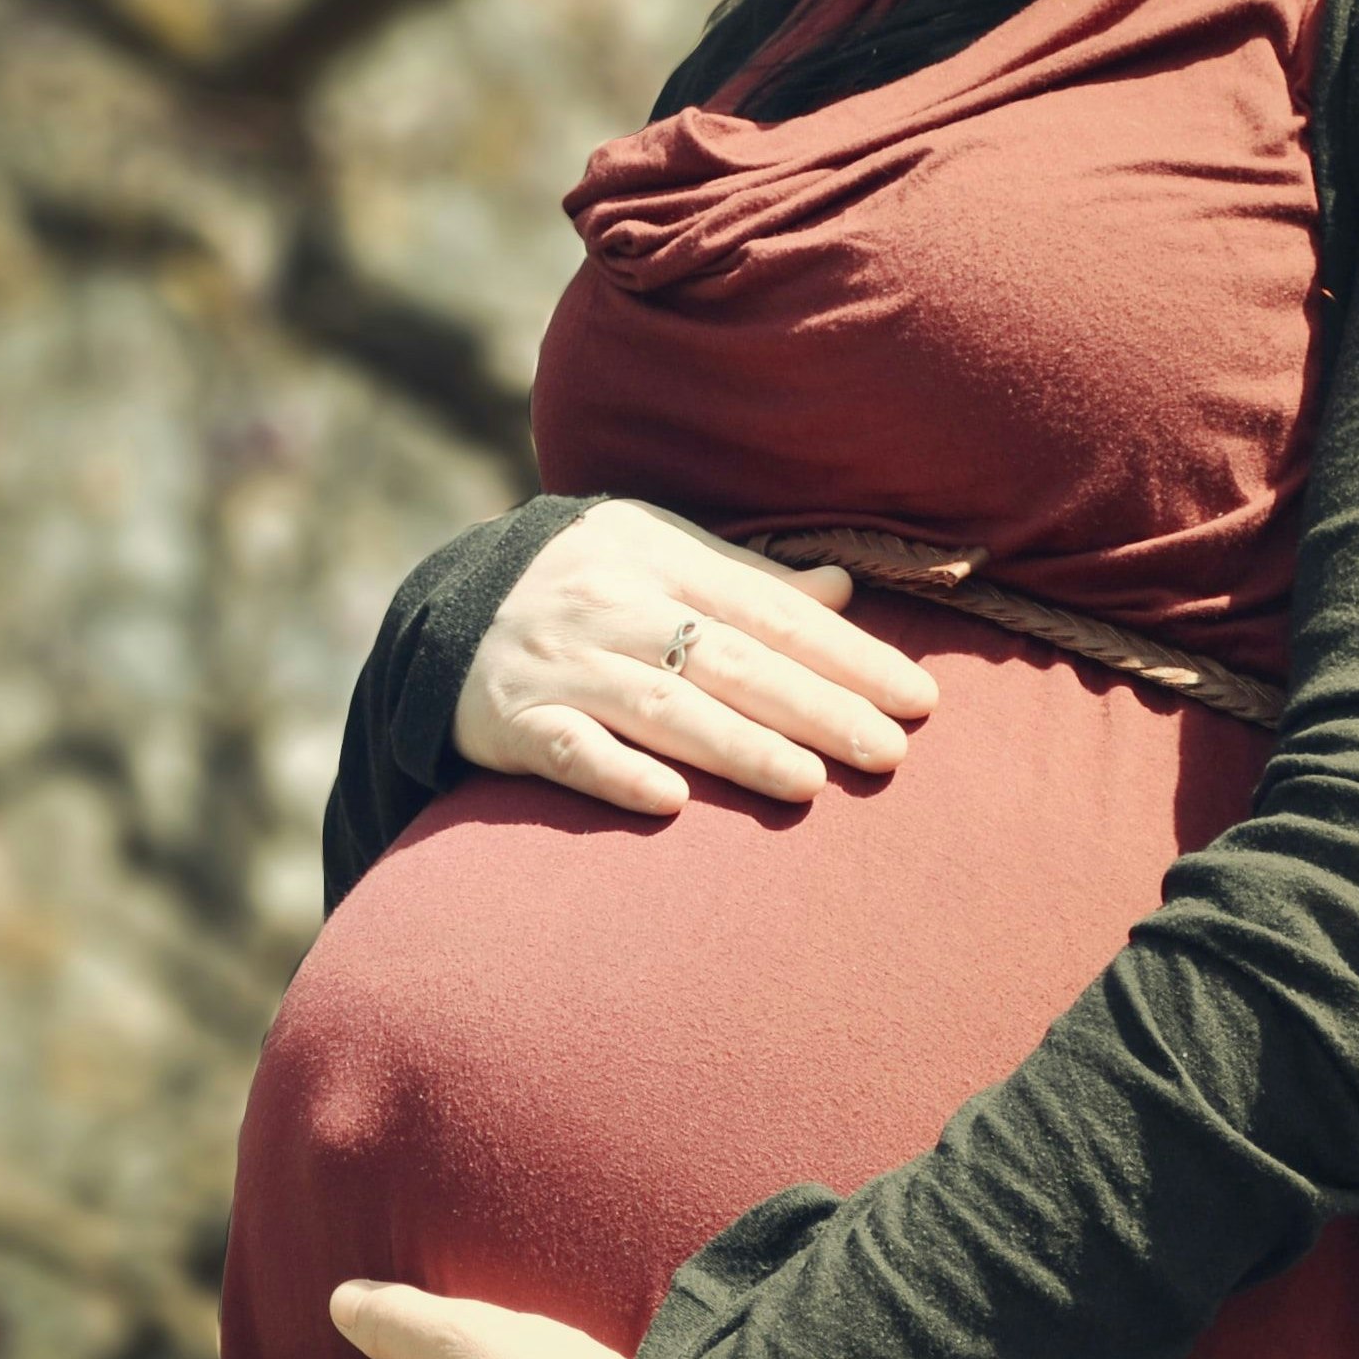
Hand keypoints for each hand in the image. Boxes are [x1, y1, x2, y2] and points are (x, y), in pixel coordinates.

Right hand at [459, 500, 941, 814]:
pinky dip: (615, 773)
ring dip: (737, 747)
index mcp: (657, 555)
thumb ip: (745, 579)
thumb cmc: (582, 587)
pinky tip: (669, 802)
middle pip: (727, 660)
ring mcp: (557, 663)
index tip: (915, 699)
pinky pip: (565, 750)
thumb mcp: (657, 556)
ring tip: (810, 784)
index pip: (769, 609)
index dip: (846, 654)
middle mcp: (609, 603)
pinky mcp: (506, 720)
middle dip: (814, 707)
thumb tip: (843, 587)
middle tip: (889, 753)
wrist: (443, 612)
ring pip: (659, 706)